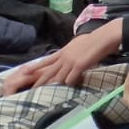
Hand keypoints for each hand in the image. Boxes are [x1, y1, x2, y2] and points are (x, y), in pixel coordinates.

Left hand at [2, 20, 122, 92]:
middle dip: (39, 82)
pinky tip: (75, 84)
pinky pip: (70, 80)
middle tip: (31, 90)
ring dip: (60, 84)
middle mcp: (64, 57)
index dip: (35, 66)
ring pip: (59, 78)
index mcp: (64, 51)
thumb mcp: (79, 43)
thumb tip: (70, 54)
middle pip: (48, 72)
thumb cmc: (96, 39)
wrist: (104, 37)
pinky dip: (72, 83)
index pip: (46, 60)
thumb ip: (72, 50)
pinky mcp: (78, 66)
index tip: (24, 71)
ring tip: (57, 91)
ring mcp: (70, 62)